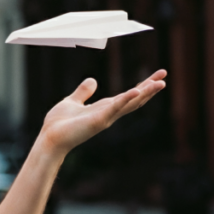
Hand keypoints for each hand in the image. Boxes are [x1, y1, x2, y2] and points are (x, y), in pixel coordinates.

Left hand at [38, 70, 166, 155]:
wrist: (50, 138)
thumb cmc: (59, 124)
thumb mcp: (72, 102)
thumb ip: (83, 92)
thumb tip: (92, 80)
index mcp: (104, 108)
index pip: (128, 95)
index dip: (142, 85)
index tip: (156, 75)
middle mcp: (108, 113)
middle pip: (134, 99)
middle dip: (149, 87)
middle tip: (164, 75)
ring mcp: (105, 117)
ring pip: (130, 103)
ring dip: (145, 93)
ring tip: (160, 83)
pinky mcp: (98, 120)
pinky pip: (114, 108)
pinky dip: (125, 100)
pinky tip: (136, 91)